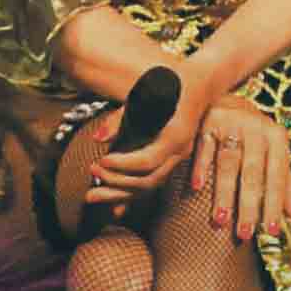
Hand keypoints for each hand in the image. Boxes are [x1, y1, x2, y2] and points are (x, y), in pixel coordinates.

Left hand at [83, 59, 212, 215]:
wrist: (199, 83)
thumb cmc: (169, 84)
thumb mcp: (144, 94)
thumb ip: (120, 118)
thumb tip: (97, 138)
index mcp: (175, 136)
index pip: (147, 161)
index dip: (121, 165)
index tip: (100, 161)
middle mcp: (180, 151)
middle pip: (148, 181)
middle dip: (116, 184)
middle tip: (91, 176)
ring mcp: (178, 158)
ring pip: (150, 186)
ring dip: (119, 195)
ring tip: (91, 195)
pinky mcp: (171, 160)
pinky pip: (152, 183)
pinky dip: (132, 195)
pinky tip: (112, 206)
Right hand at [189, 94, 290, 241]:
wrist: (229, 102)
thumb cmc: (255, 137)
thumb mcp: (274, 153)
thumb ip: (285, 181)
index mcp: (277, 137)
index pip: (277, 175)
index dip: (275, 203)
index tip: (272, 231)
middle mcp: (256, 128)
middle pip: (253, 172)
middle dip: (250, 205)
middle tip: (245, 233)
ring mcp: (232, 123)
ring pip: (228, 163)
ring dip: (224, 193)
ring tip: (221, 220)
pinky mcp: (208, 121)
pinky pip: (204, 147)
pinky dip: (200, 166)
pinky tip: (196, 187)